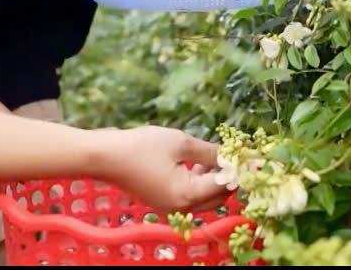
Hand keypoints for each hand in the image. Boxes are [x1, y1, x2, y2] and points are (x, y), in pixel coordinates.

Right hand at [95, 126, 231, 212]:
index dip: (236, 170)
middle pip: (216, 198)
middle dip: (227, 178)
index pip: (224, 185)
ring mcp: (170, 206)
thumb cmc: (142, 147)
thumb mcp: (180, 143)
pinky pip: (188, 196)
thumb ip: (209, 151)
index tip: (245, 155)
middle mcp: (181, 207)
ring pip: (203, 199)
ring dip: (212, 180)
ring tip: (213, 156)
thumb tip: (231, 155)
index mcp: (188, 195)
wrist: (105, 157)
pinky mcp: (161, 201)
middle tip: (232, 157)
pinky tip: (196, 163)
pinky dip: (197, 183)